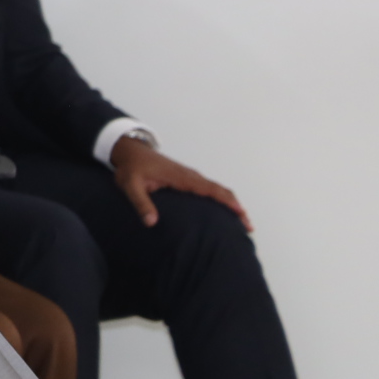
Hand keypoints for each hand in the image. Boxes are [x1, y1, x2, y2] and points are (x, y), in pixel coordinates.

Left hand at [112, 135, 248, 229]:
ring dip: (231, 204)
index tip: (241, 214)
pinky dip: (221, 199)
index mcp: (181, 177)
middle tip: (248, 227)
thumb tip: (151, 222)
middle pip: (220, 190)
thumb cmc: (131, 168)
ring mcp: (190, 177)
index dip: (227, 202)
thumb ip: (141, 203)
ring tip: (242, 224)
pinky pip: (210, 189)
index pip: (210, 190)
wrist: (130, 152)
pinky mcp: (187, 179)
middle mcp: (190, 176)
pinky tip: (223, 213)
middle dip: (236, 207)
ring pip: (217, 190)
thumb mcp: (130, 186)